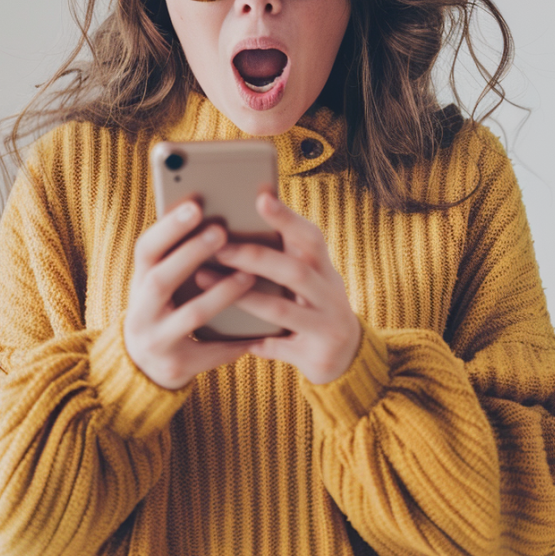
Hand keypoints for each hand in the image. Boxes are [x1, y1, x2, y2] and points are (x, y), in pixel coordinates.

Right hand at [124, 200, 256, 389]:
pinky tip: (259, 330)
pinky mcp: (176, 366)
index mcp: (138, 282)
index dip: (168, 229)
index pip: (146, 250)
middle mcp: (140, 312)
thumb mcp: (160, 282)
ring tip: (249, 275)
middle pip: (161, 280)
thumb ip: (177, 256)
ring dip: (221, 293)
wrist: (143, 365)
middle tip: (221, 231)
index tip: (195, 206)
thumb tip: (213, 212)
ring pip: (191, 316)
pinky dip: (234, 341)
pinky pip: (210, 352)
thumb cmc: (165, 307)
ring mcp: (156, 341)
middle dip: (191, 254)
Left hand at [201, 192, 361, 384]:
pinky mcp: (317, 356)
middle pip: (295, 271)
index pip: (311, 237)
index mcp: (326, 270)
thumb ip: (285, 259)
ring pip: (282, 310)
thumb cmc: (314, 307)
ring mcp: (328, 327)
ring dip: (242, 296)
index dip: (287, 218)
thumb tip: (237, 228)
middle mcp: (332, 295)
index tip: (261, 197)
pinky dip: (253, 340)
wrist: (349, 357)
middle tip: (219, 247)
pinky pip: (277, 346)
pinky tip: (226, 334)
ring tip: (205, 278)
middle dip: (255, 257)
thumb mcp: (310, 281)